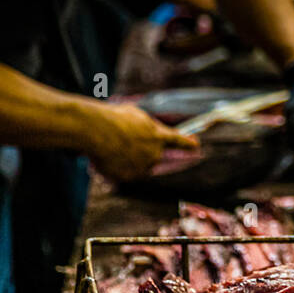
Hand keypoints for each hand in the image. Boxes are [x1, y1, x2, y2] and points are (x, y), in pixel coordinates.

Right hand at [84, 102, 198, 180]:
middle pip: (153, 156)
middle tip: (124, 144)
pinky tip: (106, 157)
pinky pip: (124, 174)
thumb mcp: (134, 115)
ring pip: (137, 165)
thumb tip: (141, 135)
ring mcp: (143, 166)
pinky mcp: (130, 177)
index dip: (187, 143)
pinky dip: (116, 168)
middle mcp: (154, 153)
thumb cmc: (113, 119)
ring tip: (110, 146)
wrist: (96, 130)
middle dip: (141, 151)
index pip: (177, 140)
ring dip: (126, 159)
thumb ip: (144, 127)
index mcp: (157, 135)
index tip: (196, 145)